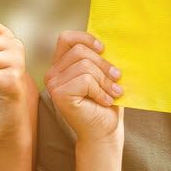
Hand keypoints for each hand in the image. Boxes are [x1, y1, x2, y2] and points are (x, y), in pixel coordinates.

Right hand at [43, 31, 122, 146]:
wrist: (104, 131)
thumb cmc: (104, 103)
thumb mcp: (102, 74)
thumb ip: (98, 57)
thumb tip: (109, 41)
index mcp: (60, 66)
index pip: (66, 38)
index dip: (86, 39)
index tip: (103, 49)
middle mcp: (52, 74)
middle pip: (79, 51)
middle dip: (103, 64)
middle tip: (117, 79)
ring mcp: (53, 84)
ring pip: (84, 65)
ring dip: (104, 80)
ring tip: (113, 93)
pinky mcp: (59, 95)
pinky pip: (85, 80)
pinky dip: (100, 90)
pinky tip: (104, 101)